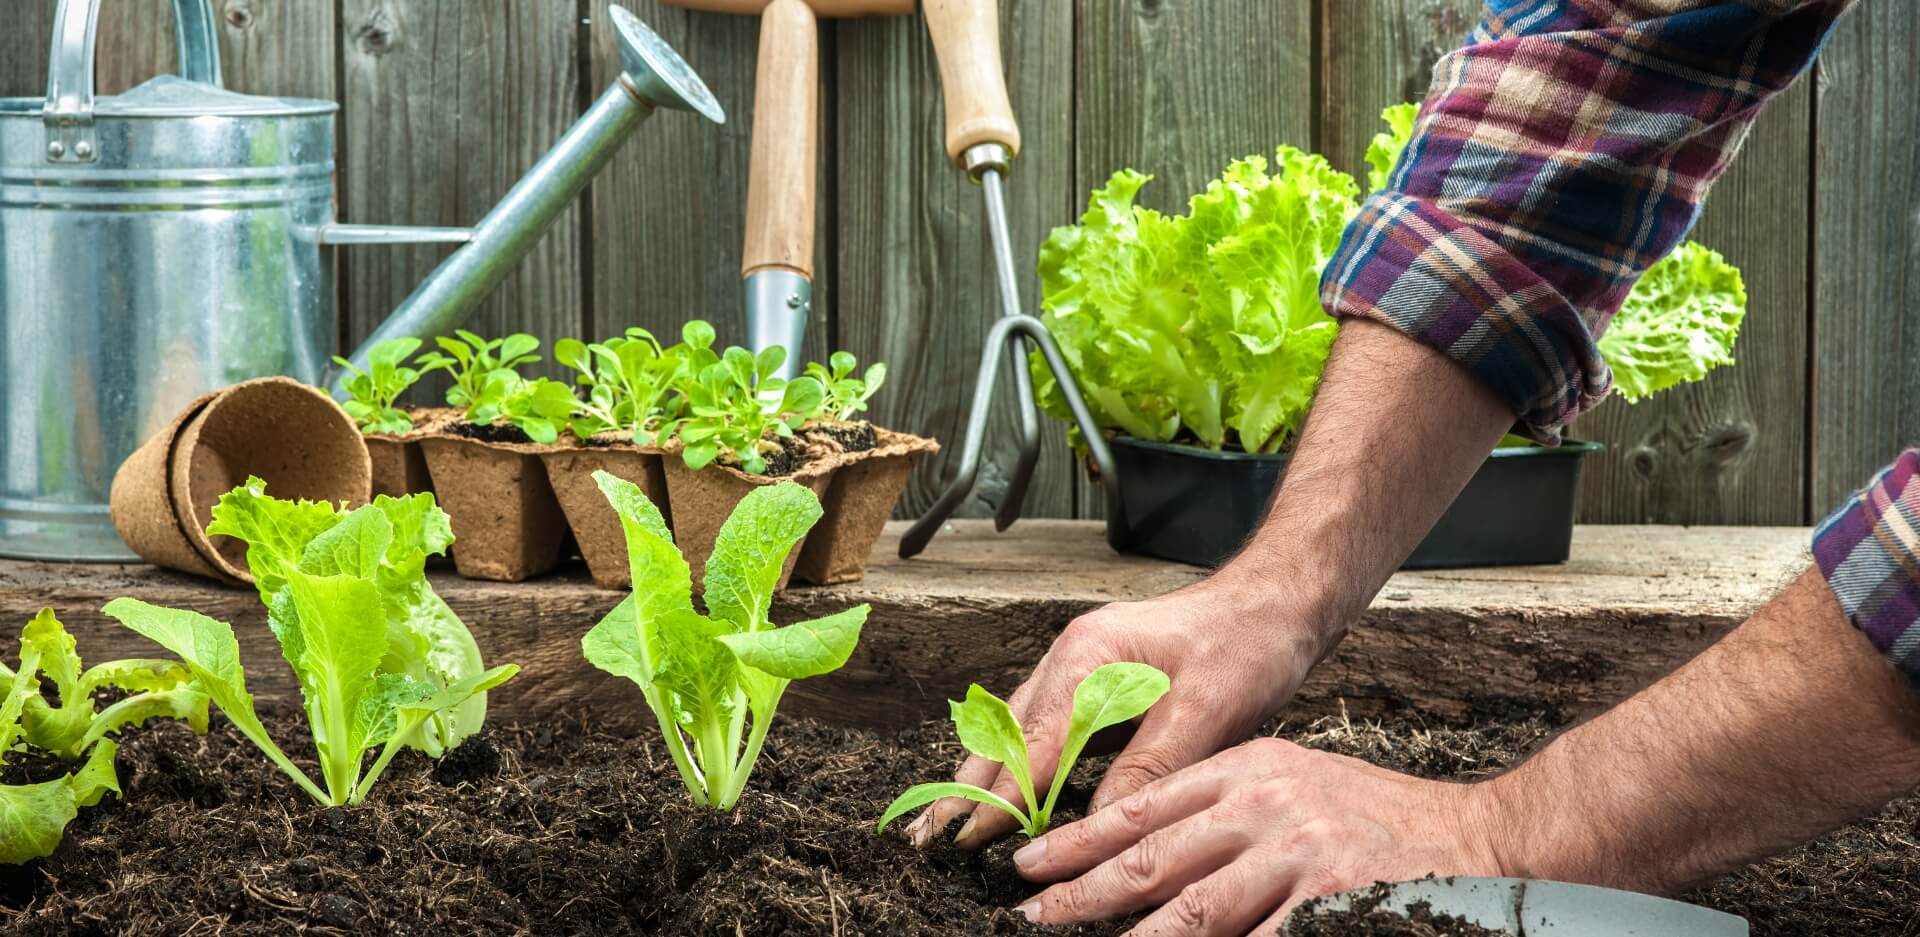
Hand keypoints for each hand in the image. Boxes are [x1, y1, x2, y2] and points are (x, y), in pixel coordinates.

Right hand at [905, 574, 1335, 847]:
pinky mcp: (1095, 679)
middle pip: (1004, 733)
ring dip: (981, 776)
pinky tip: (1000, 789)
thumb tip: (1098, 823)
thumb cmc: (1248, 644)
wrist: (1277, 600)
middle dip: (965, 788)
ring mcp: (1080, 665)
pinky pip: (1039, 725)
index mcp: (1090, 656)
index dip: (1000, 798)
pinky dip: (1013, 762)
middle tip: (927, 839)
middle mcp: (1072, 657)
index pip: (1032, 743)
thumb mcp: (1206, 709)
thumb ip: (1148, 765)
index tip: (968, 840)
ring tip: (945, 822)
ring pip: (1014, 729)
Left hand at [1010, 737, 1506, 935]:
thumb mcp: (1295, 789)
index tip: (1030, 866)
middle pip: (1153, 860)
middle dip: (1082, 894)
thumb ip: (1226, 817)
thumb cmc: (1381, 824)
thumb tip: (1151, 864)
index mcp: (1249, 771)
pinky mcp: (1330, 901)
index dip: (1080, 840)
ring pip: (1192, 914)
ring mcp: (1298, 856)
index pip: (1144, 806)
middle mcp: (1265, 806)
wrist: (1484, 840)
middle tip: (1029, 918)